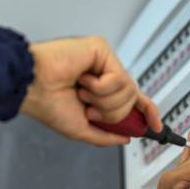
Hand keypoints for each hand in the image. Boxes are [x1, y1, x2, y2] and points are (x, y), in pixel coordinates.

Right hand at [20, 36, 160, 145]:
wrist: (32, 89)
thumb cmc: (47, 105)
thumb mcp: (81, 130)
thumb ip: (105, 135)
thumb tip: (126, 138)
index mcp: (99, 93)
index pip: (132, 101)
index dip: (148, 113)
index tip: (157, 127)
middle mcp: (103, 76)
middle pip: (132, 99)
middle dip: (113, 113)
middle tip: (90, 110)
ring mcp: (104, 62)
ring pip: (128, 90)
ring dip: (104, 101)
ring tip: (82, 94)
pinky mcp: (101, 49)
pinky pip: (119, 77)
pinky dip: (100, 88)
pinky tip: (83, 81)